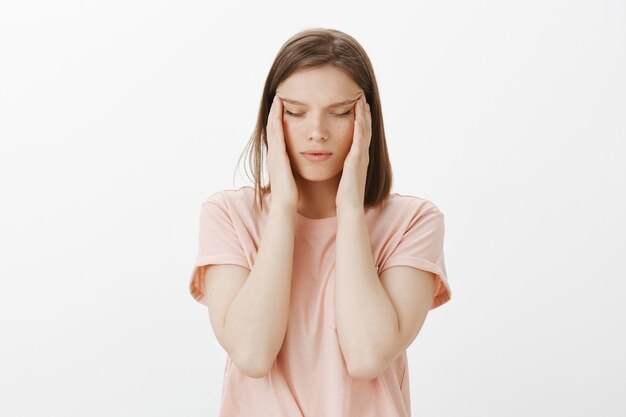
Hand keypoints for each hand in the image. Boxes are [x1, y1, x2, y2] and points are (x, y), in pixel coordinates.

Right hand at [267, 94, 298, 208]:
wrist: (285, 204)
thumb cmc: (290, 194)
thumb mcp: (291, 177)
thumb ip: (293, 169)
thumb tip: (298, 165)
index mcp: (278, 158)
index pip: (277, 134)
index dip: (278, 120)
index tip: (283, 106)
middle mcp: (273, 153)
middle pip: (272, 127)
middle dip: (274, 111)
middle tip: (278, 95)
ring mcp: (273, 152)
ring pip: (272, 126)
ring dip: (275, 111)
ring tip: (278, 96)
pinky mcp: (277, 154)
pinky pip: (276, 131)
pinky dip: (276, 118)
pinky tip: (280, 107)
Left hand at [336, 94, 371, 209]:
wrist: (350, 207)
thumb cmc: (345, 196)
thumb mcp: (344, 177)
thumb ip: (343, 168)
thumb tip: (339, 163)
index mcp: (357, 159)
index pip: (360, 135)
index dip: (361, 120)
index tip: (358, 107)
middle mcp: (362, 156)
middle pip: (365, 129)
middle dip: (364, 113)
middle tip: (363, 97)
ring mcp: (361, 157)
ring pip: (364, 131)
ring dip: (363, 115)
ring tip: (362, 100)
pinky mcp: (356, 160)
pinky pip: (359, 139)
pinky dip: (360, 126)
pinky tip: (358, 116)